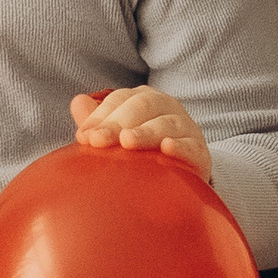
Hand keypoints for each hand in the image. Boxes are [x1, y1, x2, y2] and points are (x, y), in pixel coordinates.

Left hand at [72, 86, 208, 171]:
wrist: (181, 177)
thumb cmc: (143, 153)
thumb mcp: (120, 136)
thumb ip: (100, 122)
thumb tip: (77, 102)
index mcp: (146, 100)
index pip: (121, 100)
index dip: (101, 115)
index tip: (84, 136)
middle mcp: (168, 108)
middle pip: (143, 106)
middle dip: (117, 123)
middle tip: (98, 141)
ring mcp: (186, 128)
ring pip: (166, 124)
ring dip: (145, 132)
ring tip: (127, 142)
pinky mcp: (200, 152)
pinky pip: (191, 147)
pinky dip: (180, 147)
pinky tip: (167, 149)